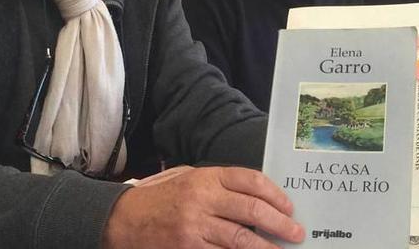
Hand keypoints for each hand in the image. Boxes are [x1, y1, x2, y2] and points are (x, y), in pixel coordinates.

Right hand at [102, 166, 303, 247]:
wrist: (122, 220)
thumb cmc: (159, 197)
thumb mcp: (186, 177)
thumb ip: (218, 184)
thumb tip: (256, 195)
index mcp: (205, 176)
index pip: (250, 180)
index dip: (275, 194)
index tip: (289, 207)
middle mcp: (202, 199)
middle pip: (252, 210)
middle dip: (280, 223)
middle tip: (296, 233)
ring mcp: (195, 227)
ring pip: (242, 239)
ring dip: (267, 248)